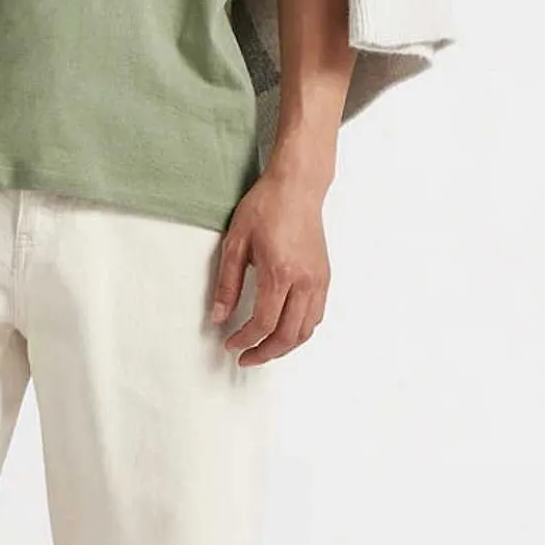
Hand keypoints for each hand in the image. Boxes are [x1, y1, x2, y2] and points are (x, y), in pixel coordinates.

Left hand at [208, 169, 331, 364]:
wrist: (297, 187)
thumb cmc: (266, 207)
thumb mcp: (235, 242)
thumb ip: (227, 283)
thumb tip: (219, 316)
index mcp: (280, 272)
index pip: (263, 322)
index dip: (245, 340)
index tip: (231, 344)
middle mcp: (304, 280)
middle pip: (288, 334)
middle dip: (265, 352)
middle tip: (246, 358)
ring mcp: (319, 280)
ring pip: (307, 330)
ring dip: (285, 346)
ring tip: (264, 349)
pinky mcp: (324, 277)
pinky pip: (317, 316)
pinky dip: (300, 331)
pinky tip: (284, 330)